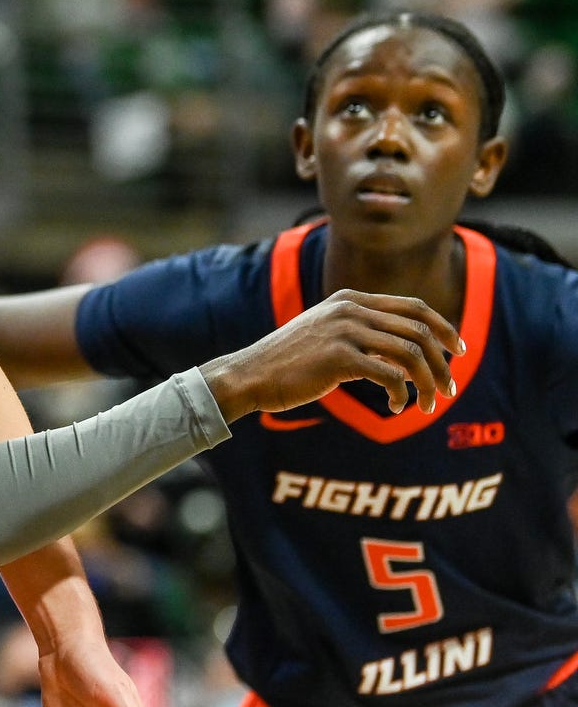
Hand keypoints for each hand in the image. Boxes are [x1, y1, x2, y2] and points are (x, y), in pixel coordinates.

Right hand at [201, 289, 462, 419]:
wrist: (249, 374)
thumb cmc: (288, 363)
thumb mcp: (327, 335)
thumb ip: (364, 335)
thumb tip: (410, 359)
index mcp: (350, 299)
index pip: (414, 306)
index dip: (443, 327)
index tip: (457, 351)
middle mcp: (350, 309)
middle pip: (419, 331)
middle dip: (442, 363)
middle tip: (449, 389)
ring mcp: (344, 331)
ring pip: (410, 354)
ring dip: (428, 382)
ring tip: (428, 405)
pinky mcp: (338, 357)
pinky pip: (390, 375)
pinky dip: (402, 394)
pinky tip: (396, 407)